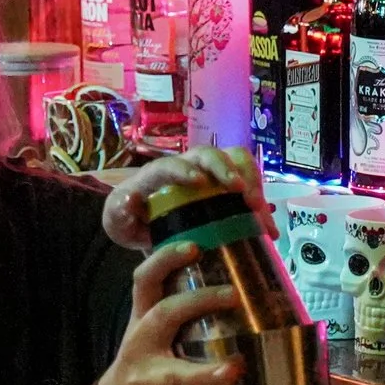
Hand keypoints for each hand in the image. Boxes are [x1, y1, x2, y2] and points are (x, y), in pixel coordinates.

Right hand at [93, 239, 243, 384]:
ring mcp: (148, 381)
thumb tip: (236, 278)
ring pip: (178, 374)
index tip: (195, 247)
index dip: (166, 259)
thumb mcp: (150, 330)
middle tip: (234, 296)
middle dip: (197, 303)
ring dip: (208, 371)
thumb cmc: (146, 361)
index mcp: (142, 319)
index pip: (146, 280)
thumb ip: (179, 308)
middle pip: (164, 316)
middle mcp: (142, 344)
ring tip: (236, 368)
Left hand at [102, 147, 273, 250]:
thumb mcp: (117, 221)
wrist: (143, 221)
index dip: (184, 170)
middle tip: (242, 191)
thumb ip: (120, 212)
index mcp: (155, 176)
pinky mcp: (224, 185)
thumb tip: (132, 199)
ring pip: (234, 160)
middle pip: (208, 154)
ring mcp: (208, 172)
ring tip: (259, 209)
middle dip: (227, 169)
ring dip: (251, 180)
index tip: (199, 182)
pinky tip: (268, 230)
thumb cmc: (129, 218)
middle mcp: (185, 167)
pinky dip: (260, 202)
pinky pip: (248, 181)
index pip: (169, 165)